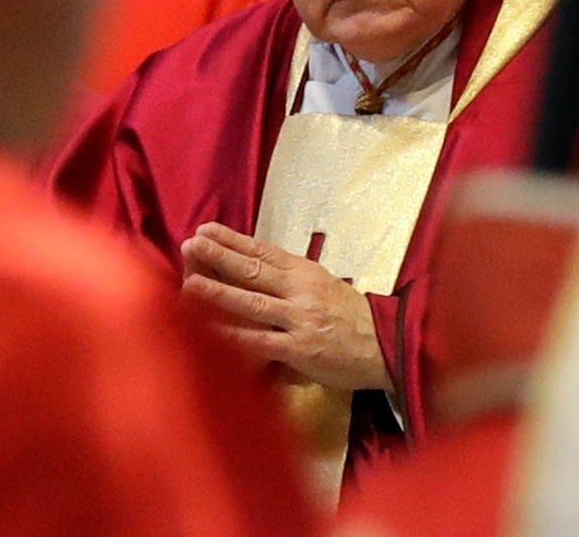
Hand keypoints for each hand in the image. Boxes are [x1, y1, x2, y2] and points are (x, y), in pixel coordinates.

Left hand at [180, 223, 389, 391]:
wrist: (387, 344)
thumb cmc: (351, 315)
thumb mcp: (323, 285)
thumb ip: (291, 279)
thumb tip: (254, 270)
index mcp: (305, 271)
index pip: (263, 251)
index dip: (233, 240)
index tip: (206, 229)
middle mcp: (300, 290)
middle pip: (254, 269)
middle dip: (220, 256)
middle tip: (191, 243)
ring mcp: (299, 319)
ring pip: (253, 302)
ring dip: (219, 292)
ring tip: (191, 283)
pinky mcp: (299, 349)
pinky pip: (260, 342)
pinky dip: (234, 337)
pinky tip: (210, 332)